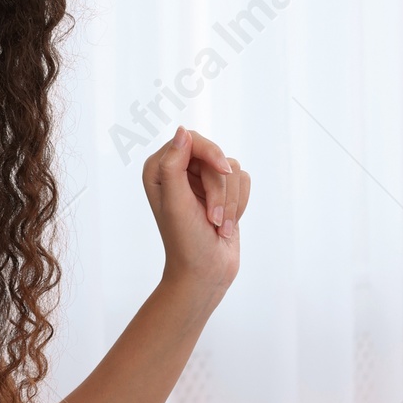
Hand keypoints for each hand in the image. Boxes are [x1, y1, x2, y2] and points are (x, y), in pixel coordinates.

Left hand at [141, 125, 249, 298]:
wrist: (206, 271)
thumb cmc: (186, 241)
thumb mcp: (176, 202)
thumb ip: (174, 165)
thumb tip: (183, 131)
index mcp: (159, 169)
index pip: (191, 140)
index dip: (210, 152)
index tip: (224, 170)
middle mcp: (179, 171)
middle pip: (215, 155)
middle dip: (219, 189)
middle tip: (213, 218)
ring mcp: (201, 181)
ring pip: (232, 170)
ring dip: (230, 202)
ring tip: (219, 226)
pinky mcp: (222, 192)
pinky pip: (243, 181)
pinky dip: (239, 204)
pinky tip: (227, 225)